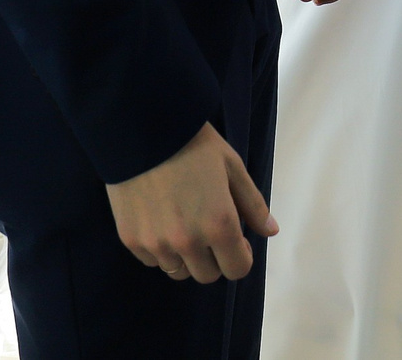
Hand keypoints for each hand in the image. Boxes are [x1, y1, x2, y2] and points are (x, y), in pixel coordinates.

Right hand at [105, 122, 274, 283]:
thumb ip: (253, 204)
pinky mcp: (131, 239)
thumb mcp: (232, 167)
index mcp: (219, 225)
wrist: (142, 126)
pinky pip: (152, 260)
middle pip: (207, 275)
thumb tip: (270, 231)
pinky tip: (160, 220)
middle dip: (214, 257)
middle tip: (208, 229)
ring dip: (185, 255)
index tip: (236, 239)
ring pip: (178, 270)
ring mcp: (157, 243)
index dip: (241, 255)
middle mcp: (188, 242)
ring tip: (182, 222)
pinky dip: (159, 249)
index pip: (237, 269)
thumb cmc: (194, 144)